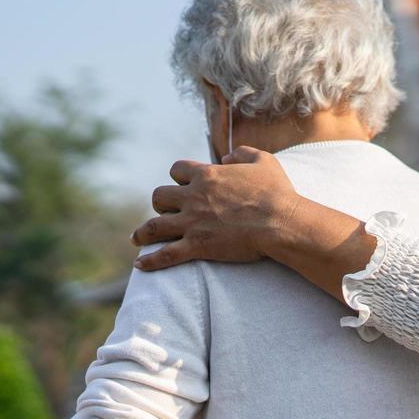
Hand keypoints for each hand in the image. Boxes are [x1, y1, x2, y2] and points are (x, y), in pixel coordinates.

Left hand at [132, 147, 301, 270]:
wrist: (281, 223)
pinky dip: (150, 261)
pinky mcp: (197, 246)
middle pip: (160, 196)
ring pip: (154, 226)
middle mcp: (193, 197)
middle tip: (166, 211)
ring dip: (143, 233)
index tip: (184, 184)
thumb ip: (242, 153)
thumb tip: (227, 157)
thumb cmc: (277, 192)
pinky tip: (140, 266)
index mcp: (207, 175)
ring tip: (137, 238)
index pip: (178, 169)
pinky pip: (166, 254)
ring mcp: (192, 222)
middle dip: (161, 203)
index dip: (180, 176)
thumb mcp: (263, 161)